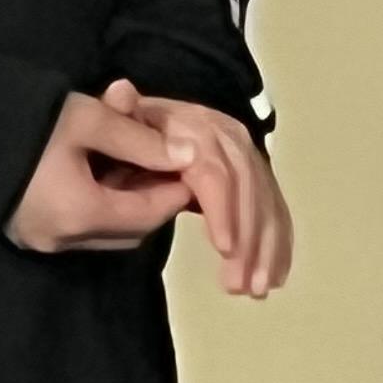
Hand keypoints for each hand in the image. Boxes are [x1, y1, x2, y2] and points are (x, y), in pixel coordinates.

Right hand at [5, 90, 197, 253]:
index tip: (189, 166)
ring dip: (124, 204)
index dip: (175, 191)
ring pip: (103, 233)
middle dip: (151, 201)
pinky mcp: (24, 232)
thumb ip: (141, 140)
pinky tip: (96, 173)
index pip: (150, 215)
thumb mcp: (89, 119)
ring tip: (129, 163)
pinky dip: (97, 207)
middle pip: (129, 232)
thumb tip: (188, 155)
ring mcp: (40, 240)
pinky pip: (77, 229)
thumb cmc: (26, 120)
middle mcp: (64, 239)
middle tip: (162, 164)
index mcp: (82, 215)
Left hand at [118, 82, 294, 298]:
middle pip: (248, 187)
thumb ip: (113, 117)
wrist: (134, 122)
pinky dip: (277, 243)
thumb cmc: (115, 130)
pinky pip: (272, 207)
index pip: (214, 168)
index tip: (224, 249)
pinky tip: (273, 278)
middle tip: (239, 284)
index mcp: (189, 124)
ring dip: (266, 248)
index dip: (223, 208)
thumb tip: (123, 93)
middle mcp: (225, 135)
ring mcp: (242, 154)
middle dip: (249, 238)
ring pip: (265, 200)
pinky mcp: (252, 174)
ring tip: (255, 289)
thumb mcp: (105, 122)